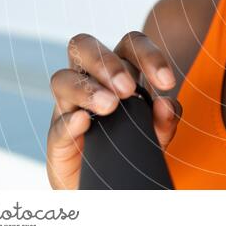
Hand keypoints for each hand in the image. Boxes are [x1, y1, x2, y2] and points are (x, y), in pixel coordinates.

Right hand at [46, 31, 181, 189]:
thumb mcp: (157, 132)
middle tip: (128, 89)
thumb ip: (166, 118)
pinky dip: (69, 122)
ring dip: (87, 89)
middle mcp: (90, 79)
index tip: (167, 83)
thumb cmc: (133, 143)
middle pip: (85, 46)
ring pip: (62, 78)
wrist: (111, 181)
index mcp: (119, 69)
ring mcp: (69, 105)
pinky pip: (58, 123)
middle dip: (106, 63)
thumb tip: (166, 104)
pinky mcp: (58, 136)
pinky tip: (83, 123)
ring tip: (110, 107)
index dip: (149, 55)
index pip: (130, 44)